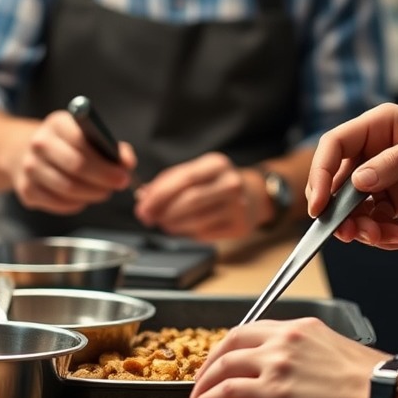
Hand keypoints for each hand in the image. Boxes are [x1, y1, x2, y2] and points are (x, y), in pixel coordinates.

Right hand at [10, 108, 137, 213]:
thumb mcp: (89, 135)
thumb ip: (112, 147)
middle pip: (75, 166)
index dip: (105, 162)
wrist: (28, 152)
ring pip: (67, 188)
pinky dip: (75, 204)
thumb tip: (128, 164)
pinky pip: (58, 203)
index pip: (81, 142)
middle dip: (102, 180)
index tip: (124, 174)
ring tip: (103, 191)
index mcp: (57, 123)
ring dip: (92, 194)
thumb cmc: (70, 145)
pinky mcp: (26, 189)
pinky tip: (82, 198)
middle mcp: (39, 143)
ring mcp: (29, 167)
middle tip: (118, 185)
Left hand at [133, 152, 259, 240]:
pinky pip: (204, 233)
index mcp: (217, 164)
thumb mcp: (198, 172)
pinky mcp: (239, 226)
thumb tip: (144, 197)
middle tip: (148, 217)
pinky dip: (187, 233)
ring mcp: (238, 206)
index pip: (183, 178)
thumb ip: (170, 182)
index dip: (159, 194)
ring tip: (163, 223)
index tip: (142, 205)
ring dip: (172, 225)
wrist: (254, 195)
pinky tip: (182, 228)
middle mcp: (231, 183)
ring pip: (196, 220)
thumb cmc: (218, 183)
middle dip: (163, 211)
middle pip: (190, 200)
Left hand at [188, 318, 388, 397]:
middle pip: (232, 341)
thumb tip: (287, 387)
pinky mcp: (273, 390)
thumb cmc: (372, 387)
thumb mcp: (335, 359)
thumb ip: (305, 364)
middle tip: (202, 379)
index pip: (255, 330)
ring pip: (224, 365)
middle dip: (211, 360)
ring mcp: (276, 362)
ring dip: (204, 383)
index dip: (232, 346)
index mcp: (302, 328)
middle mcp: (285, 339)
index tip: (223, 360)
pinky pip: (227, 392)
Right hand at [306, 103, 397, 247]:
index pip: (334, 146)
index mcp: (378, 126)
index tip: (319, 205)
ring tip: (390, 237)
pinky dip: (387, 236)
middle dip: (343, 213)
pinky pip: (377, 223)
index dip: (320, 173)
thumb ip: (392, 164)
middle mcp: (374, 151)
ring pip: (355, 209)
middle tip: (353, 233)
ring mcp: (383, 178)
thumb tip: (357, 181)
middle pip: (338, 183)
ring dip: (367, 229)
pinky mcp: (396, 202)